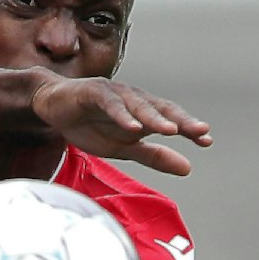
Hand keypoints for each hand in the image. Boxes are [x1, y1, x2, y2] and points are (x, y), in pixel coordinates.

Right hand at [32, 76, 211, 175]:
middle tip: (200, 132)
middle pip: (161, 109)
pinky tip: (132, 127)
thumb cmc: (88, 125)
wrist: (52, 106)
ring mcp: (114, 94)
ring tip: (170, 131)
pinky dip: (122, 115)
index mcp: (144, 112)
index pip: (171, 119)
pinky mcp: (94, 92)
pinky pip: (110, 104)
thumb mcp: (123, 149)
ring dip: (154, 118)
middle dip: (181, 120)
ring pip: (138, 105)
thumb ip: (154, 156)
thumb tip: (188, 168)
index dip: (189, 128)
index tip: (206, 142)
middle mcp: (134, 99)